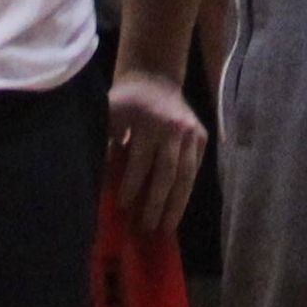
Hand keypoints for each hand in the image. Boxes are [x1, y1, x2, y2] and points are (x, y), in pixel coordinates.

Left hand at [108, 65, 208, 234]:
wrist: (154, 77)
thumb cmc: (126, 101)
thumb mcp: (111, 116)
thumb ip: (108, 147)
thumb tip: (103, 186)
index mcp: (149, 122)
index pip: (140, 162)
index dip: (131, 186)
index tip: (123, 208)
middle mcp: (174, 128)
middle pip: (167, 173)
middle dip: (157, 203)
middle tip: (147, 228)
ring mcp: (192, 132)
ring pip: (186, 175)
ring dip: (177, 205)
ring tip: (167, 228)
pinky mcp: (202, 137)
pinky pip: (195, 170)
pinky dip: (187, 190)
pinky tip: (178, 209)